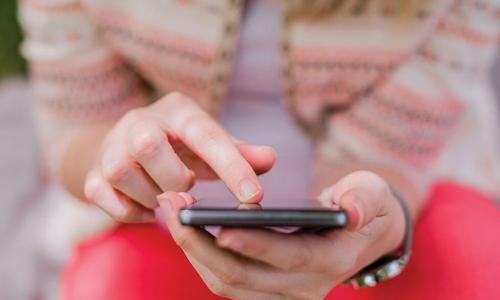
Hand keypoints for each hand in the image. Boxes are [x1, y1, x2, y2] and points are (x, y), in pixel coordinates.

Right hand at [84, 92, 275, 221]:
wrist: (126, 145)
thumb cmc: (179, 147)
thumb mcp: (210, 144)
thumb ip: (239, 153)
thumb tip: (269, 159)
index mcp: (177, 111)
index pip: (206, 135)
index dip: (231, 166)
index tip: (254, 197)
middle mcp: (139, 121)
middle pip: (148, 144)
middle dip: (173, 177)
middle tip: (186, 189)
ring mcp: (110, 146)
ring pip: (121, 170)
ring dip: (151, 195)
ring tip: (166, 197)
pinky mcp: (92, 172)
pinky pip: (101, 194)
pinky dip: (128, 210)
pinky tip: (146, 209)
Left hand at [160, 171, 405, 299]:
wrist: (361, 234)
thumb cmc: (364, 207)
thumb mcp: (372, 194)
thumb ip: (364, 199)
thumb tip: (351, 212)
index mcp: (333, 260)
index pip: (288, 257)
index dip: (254, 244)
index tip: (219, 225)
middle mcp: (305, 287)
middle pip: (243, 275)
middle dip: (202, 243)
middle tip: (172, 205)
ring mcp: (283, 294)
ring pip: (226, 283)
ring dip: (193, 250)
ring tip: (169, 211)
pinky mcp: (265, 291)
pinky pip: (224, 280)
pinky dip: (200, 256)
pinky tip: (184, 227)